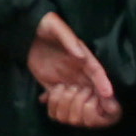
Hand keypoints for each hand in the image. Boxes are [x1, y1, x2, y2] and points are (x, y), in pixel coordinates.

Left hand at [28, 12, 120, 129]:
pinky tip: (48, 102)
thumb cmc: (45, 25)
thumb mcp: (55, 27)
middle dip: (96, 99)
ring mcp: (65, 77)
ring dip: (73, 103)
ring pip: (75, 95)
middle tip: (96, 110)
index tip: (109, 94)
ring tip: (69, 107)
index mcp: (82, 55)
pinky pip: (56, 97)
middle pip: (91, 87)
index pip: (96, 71)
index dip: (103, 82)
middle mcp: (76, 69)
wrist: (27, 31)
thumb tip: (81, 55)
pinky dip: (54, 102)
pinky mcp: (50, 83)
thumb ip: (68, 39)